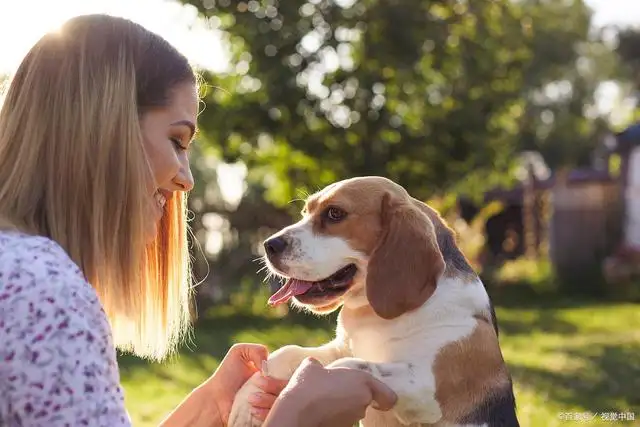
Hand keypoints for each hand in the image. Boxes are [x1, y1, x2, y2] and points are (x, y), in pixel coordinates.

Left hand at [205, 344, 284, 424]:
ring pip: (282, 404)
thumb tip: (269, 366)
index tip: (269, 373)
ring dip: (267, 400)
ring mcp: (273, 404)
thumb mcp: (239, 352)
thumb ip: (257, 349)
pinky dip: (265, 413)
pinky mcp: (268, 417)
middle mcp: (277, 388)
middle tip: (257, 383)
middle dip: (274, 385)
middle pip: (289, 388)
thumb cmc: (227, 375)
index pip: (292, 373)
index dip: (287, 372)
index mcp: (275, 373)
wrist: (215, 400)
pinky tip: (252, 409)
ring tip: (251, 399)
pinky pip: (275, 417)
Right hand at [264, 358, 396, 426]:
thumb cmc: (308, 386)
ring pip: (352, 412)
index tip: (376, 398)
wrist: (297, 414)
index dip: (384, 397)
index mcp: (362, 382)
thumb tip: (315, 365)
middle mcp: (362, 402)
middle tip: (334, 390)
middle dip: (351, 397)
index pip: (388, 396)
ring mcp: (352, 419)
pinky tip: (317, 411)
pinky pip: (340, 421)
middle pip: (365, 401)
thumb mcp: (311, 366)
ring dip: (341, 407)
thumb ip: (320, 365)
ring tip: (321, 400)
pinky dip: (332, 417)